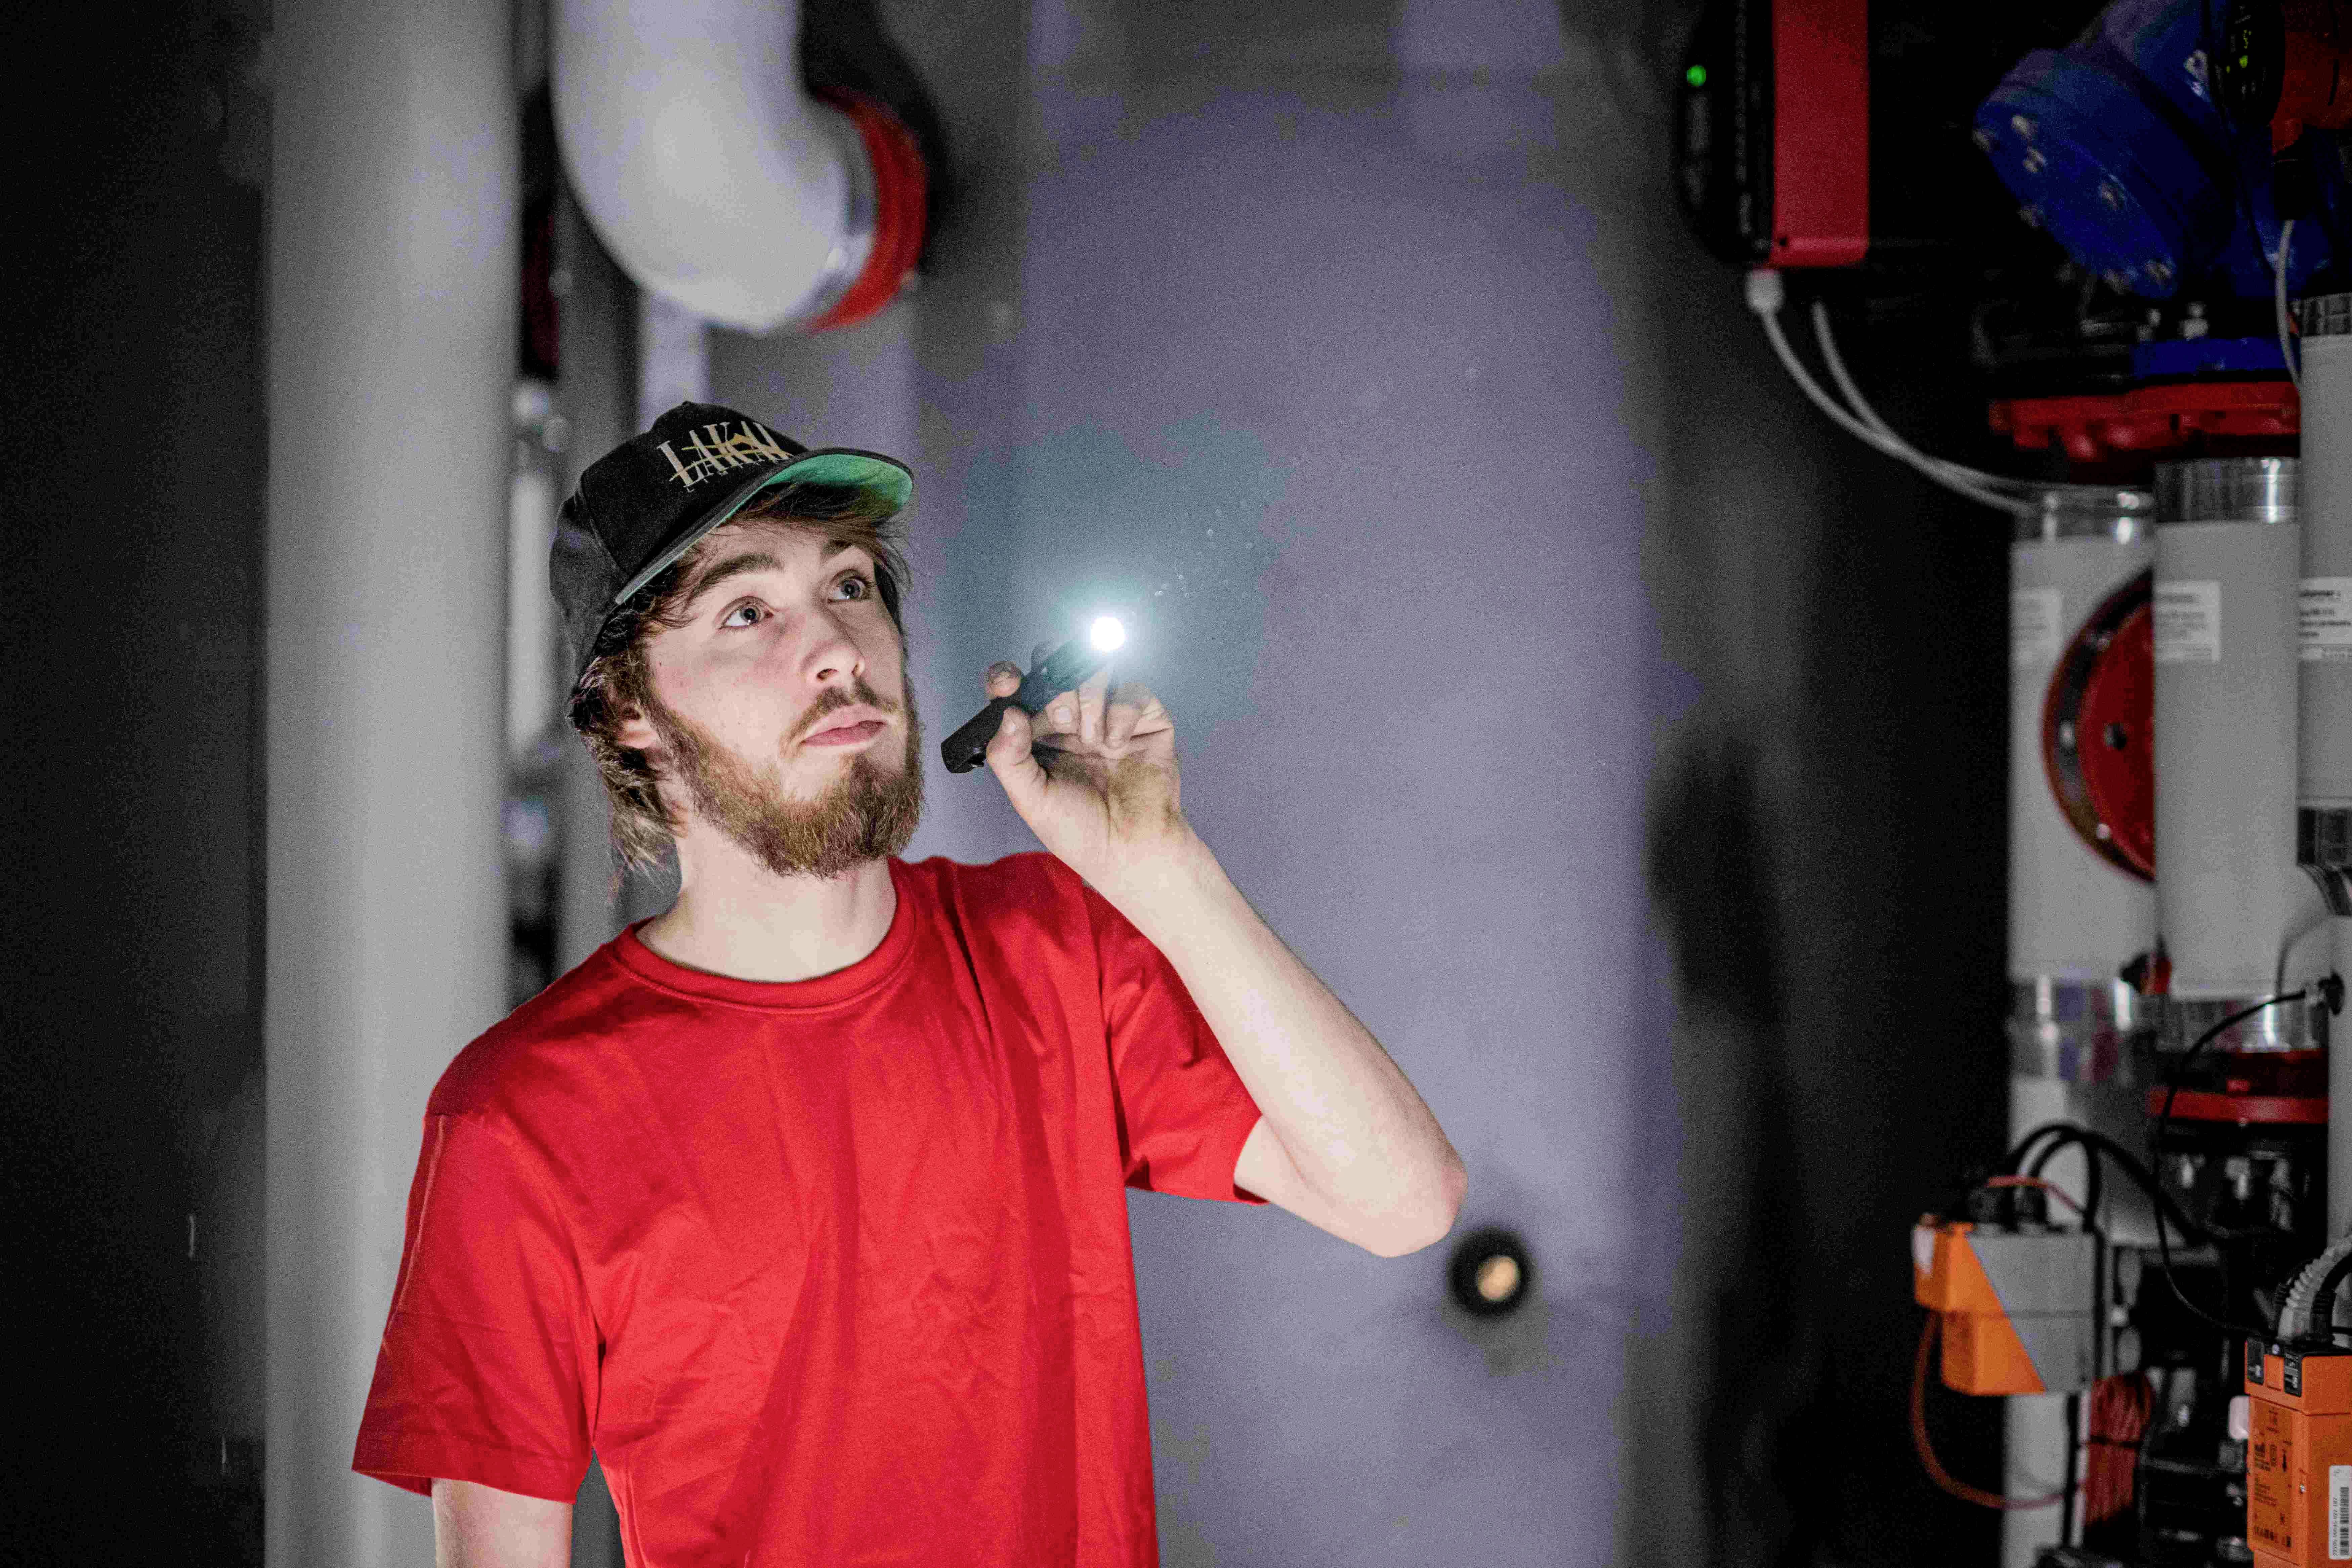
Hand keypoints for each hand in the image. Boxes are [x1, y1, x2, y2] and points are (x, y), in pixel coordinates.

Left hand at [980, 654, 1196, 895]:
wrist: (1129, 851)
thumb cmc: (1079, 830)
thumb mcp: (1030, 798)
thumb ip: (1008, 757)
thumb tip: (1006, 712)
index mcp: (1039, 735)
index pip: (1017, 691)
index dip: (1008, 678)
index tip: (1006, 682)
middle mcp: (1073, 720)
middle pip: (1057, 670)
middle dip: (1055, 687)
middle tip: (1061, 721)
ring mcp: (1110, 717)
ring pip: (1096, 671)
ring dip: (1088, 698)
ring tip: (1091, 738)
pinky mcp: (1145, 721)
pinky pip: (1132, 691)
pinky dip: (1120, 713)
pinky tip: (1115, 745)